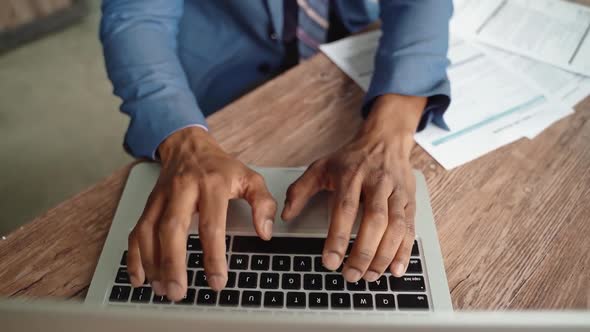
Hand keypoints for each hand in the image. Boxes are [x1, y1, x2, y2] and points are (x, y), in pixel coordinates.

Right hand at [126, 127, 276, 299]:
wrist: (189, 146)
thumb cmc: (221, 168)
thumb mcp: (250, 178)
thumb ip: (263, 203)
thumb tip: (265, 232)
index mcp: (211, 184)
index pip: (211, 225)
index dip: (213, 256)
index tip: (217, 281)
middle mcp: (182, 190)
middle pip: (172, 229)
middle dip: (173, 264)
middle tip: (178, 292)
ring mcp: (161, 197)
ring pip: (149, 231)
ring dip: (152, 264)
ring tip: (162, 290)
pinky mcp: (148, 204)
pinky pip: (136, 231)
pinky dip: (134, 256)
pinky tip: (139, 278)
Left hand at [282, 94, 425, 281]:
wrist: (385, 140)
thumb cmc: (351, 158)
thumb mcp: (321, 167)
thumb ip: (300, 190)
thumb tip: (286, 216)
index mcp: (350, 175)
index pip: (345, 208)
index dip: (338, 237)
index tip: (330, 261)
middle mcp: (376, 182)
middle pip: (374, 220)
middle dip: (363, 252)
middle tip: (350, 275)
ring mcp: (396, 192)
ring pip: (395, 226)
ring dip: (384, 255)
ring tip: (369, 276)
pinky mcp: (409, 201)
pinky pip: (410, 228)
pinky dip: (404, 251)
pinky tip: (395, 269)